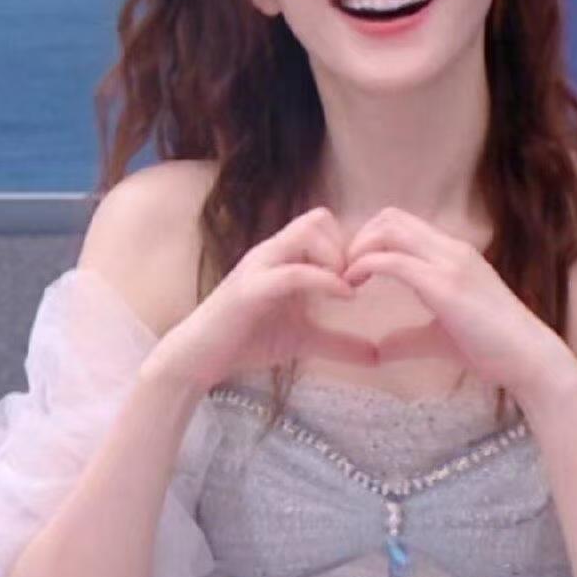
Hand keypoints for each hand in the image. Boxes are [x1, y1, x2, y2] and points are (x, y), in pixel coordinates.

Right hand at [148, 207, 375, 394]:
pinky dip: (324, 280)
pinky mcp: (251, 289)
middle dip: (345, 245)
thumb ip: (339, 344)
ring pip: (306, 233)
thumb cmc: (248, 341)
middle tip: (357, 280)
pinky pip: (294, 271)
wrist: (199, 358)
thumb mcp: (304, 340)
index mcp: (282, 256)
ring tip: (348, 288)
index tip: (364, 275)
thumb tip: (377, 356)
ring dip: (335, 257)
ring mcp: (259, 267)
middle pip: (318, 218)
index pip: (322, 222)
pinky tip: (345, 297)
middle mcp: (271, 252)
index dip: (349, 243)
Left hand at [342, 207, 576, 405]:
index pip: (402, 223)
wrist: (531, 360)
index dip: (370, 238)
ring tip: (343, 276)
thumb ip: (409, 337)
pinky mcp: (444, 285)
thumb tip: (378, 351)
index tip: (352, 267)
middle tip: (341, 269)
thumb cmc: (494, 349)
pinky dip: (365, 266)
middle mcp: (451, 249)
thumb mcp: (441, 338)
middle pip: (391, 217)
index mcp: (453, 254)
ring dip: (358, 248)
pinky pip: (394, 261)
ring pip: (390, 230)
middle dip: (358, 237)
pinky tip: (351, 285)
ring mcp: (449, 263)